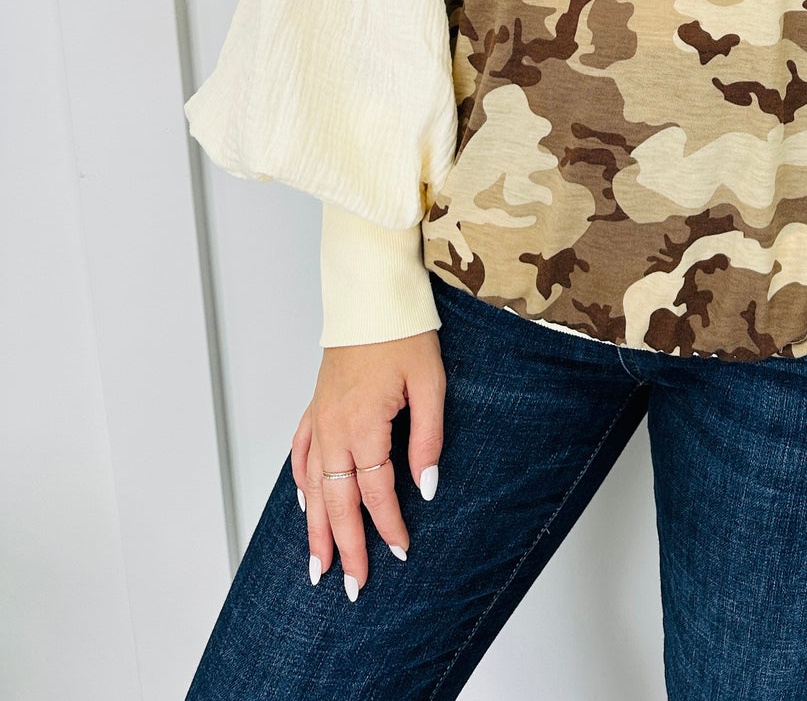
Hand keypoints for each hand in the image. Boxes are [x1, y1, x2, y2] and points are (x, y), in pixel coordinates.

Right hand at [291, 330, 445, 597]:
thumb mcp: (430, 383)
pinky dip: (301, 484)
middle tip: (351, 586)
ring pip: (313, 487)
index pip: (376, 491)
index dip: (388, 526)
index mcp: (364, 425)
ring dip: (316, 529)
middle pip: (337, 501)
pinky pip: (301, 455)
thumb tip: (425, 488)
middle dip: (345, 547)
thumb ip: (427, 438)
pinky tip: (305, 505)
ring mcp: (319, 419)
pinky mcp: (315, 407)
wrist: (371, 296)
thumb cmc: (403, 334)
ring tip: (317, 567)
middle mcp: (334, 429)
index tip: (401, 553)